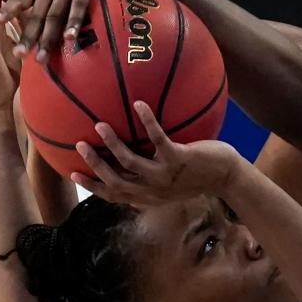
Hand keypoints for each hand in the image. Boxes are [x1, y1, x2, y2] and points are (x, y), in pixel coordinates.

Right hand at [71, 101, 244, 205]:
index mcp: (149, 197)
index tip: (73, 173)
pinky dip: (147, 121)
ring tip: (100, 124)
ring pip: (130, 162)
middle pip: (117, 182)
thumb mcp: (172, 185)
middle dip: (95, 165)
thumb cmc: (199, 177)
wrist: (227, 177)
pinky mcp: (180, 159)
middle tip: (80, 144)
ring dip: (113, 143)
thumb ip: (150, 179)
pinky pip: (158, 138)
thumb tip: (129, 164)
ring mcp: (166, 175)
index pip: (115, 195)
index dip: (93, 187)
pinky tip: (139, 104)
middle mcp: (155, 190)